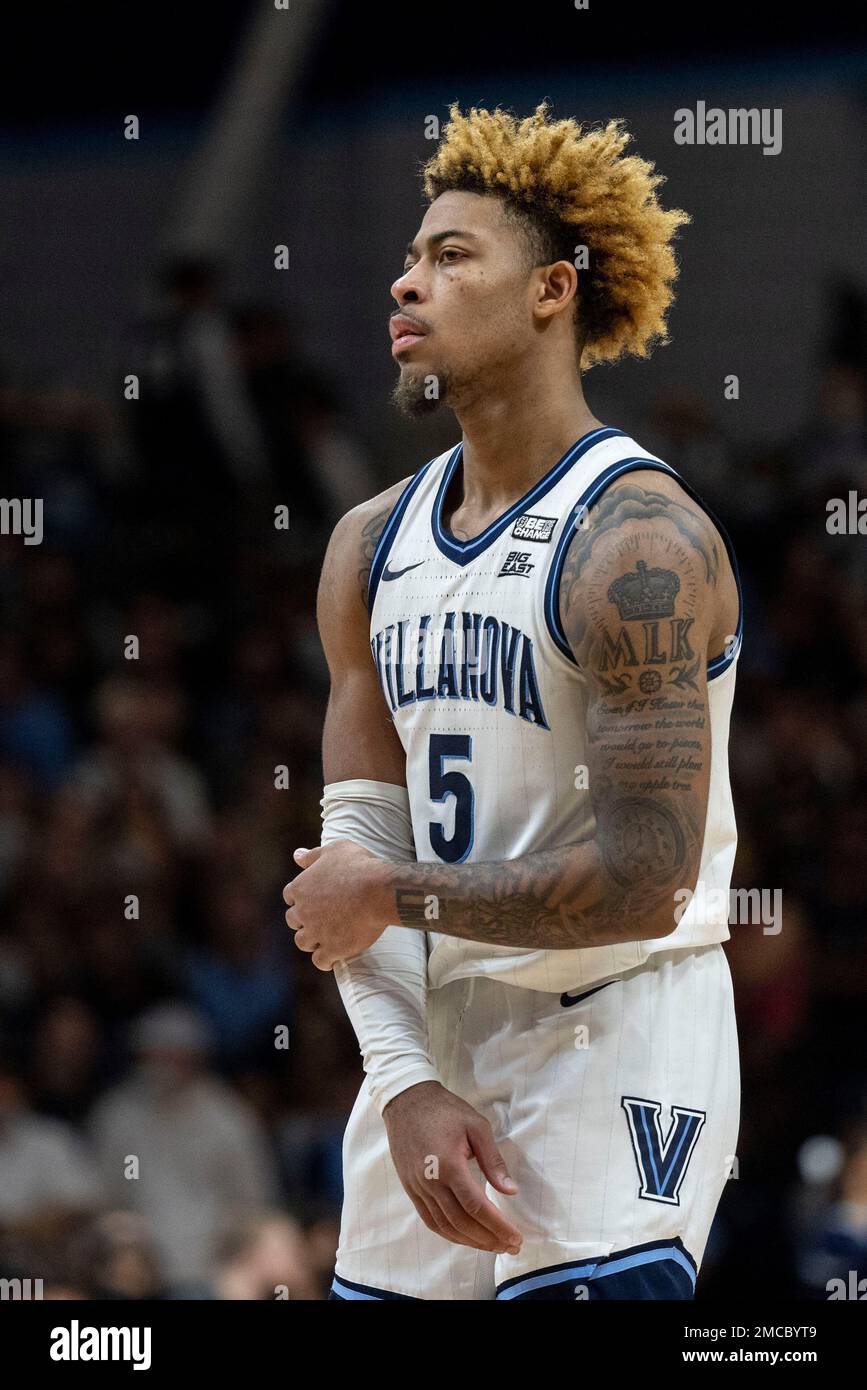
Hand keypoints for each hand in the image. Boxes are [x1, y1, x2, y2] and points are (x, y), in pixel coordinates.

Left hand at [283, 840, 390, 969]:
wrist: (379, 891)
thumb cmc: (359, 866)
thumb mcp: (335, 850)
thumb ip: (313, 855)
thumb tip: (296, 855)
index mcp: (300, 887)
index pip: (290, 896)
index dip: (301, 898)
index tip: (313, 899)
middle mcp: (303, 912)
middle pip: (293, 920)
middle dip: (304, 920)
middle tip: (321, 918)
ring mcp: (316, 932)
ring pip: (303, 942)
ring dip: (312, 940)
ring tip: (327, 938)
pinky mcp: (332, 949)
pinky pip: (320, 961)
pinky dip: (325, 960)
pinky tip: (334, 957)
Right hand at [383, 1080, 521, 1254]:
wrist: (407, 1100)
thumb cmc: (445, 1109)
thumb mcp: (476, 1126)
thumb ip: (493, 1161)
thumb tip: (510, 1190)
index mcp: (449, 1165)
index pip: (477, 1207)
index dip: (498, 1226)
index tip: (516, 1238)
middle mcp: (430, 1182)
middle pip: (462, 1222)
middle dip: (488, 1239)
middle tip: (509, 1246)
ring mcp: (417, 1187)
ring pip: (445, 1226)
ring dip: (470, 1241)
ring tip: (492, 1245)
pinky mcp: (410, 1188)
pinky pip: (429, 1219)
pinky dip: (449, 1233)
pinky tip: (465, 1237)